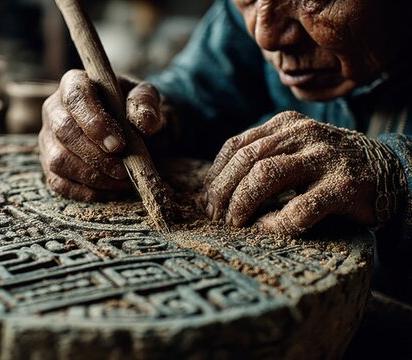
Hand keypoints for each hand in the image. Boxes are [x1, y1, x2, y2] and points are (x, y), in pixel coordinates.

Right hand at [39, 69, 164, 200]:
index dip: (94, 122)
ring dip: (92, 176)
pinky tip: (111, 189)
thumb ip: (146, 102)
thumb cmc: (133, 110)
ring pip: (58, 160)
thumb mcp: (145, 99)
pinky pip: (59, 183)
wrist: (129, 129)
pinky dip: (87, 191)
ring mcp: (48, 139)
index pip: (76, 97)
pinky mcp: (49, 165)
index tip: (119, 144)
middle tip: (123, 169)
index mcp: (75, 84)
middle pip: (63, 131)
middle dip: (95, 155)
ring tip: (121, 180)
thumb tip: (145, 122)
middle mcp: (54, 109)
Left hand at [201, 111, 404, 235]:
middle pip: (245, 159)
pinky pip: (300, 207)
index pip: (236, 146)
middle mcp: (303, 134)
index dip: (215, 176)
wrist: (390, 171)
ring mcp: (324, 158)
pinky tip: (267, 229)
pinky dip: (277, 222)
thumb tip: (215, 191)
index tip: (207, 201)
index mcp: (285, 124)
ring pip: (266, 175)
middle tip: (215, 217)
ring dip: (242, 203)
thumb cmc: (328, 166)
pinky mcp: (344, 186)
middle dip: (222, 192)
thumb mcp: (294, 149)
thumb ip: (262, 158)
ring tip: (235, 223)